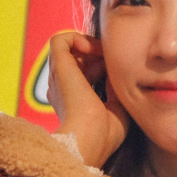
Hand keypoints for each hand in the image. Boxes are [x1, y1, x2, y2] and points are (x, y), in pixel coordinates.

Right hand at [47, 32, 129, 168]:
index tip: (117, 74)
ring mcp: (59, 77)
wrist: (89, 139)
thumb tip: (116, 71)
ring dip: (90, 45)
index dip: (102, 68)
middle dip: (98, 56)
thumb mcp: (117, 109)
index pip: (85, 74)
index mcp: (73, 101)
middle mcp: (62, 88)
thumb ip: (115, 89)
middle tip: (113, 63)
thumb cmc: (104, 134)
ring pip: (69, 48)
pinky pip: (61, 39)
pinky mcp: (58, 66)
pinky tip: (94, 48)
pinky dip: (78, 37)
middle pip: (78, 59)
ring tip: (105, 54)